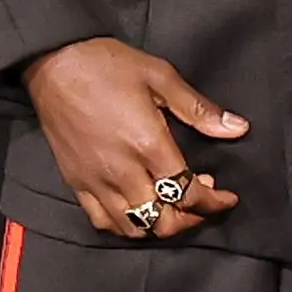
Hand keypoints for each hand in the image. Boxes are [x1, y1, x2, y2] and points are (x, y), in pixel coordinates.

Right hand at [27, 36, 248, 239]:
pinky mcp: (76, 182)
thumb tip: (237, 128)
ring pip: (134, 228)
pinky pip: (102, 221)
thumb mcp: (160, 76)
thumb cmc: (107, 64)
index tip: (227, 197)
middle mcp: (123, 171)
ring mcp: (96, 181)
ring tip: (171, 206)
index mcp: (148, 145)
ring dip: (160, 225)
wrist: (54, 63)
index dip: (214, 203)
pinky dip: (126, 224)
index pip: (189, 193)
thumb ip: (198, 108)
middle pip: (164, 221)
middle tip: (200, 202)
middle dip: (190, 219)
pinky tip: (137, 209)